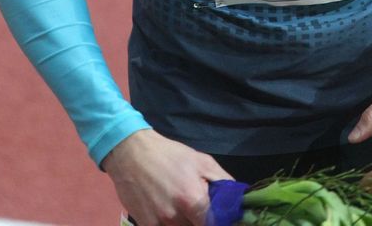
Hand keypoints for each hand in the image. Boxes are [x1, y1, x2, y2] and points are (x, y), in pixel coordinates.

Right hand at [102, 129, 232, 225]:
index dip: (221, 222)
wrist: (131, 153)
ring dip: (185, 222)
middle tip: (198, 209)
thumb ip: (223, 182)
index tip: (220, 217)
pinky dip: (170, 224)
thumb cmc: (170, 155)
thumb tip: (240, 200)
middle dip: (200, 221)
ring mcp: (158, 224)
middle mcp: (175, 217)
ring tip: (182, 207)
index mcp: (193, 200)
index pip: (215, 225)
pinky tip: (169, 211)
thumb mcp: (202, 161)